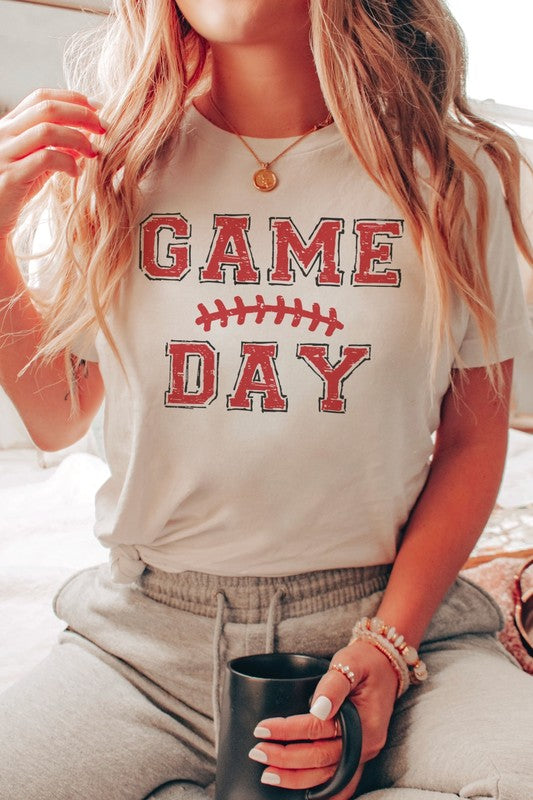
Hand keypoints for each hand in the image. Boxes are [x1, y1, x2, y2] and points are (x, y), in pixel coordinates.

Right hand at [0, 88, 105, 239]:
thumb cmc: (13, 191)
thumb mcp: (34, 164)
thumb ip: (55, 149)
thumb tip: (85, 139)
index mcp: (9, 125)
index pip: (41, 97)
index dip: (73, 99)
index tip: (98, 108)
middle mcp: (4, 134)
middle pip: (47, 109)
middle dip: (82, 114)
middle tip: (105, 127)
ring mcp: (5, 153)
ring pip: (47, 130)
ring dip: (78, 138)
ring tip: (94, 152)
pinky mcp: (11, 176)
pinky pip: (45, 159)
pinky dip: (67, 163)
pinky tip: (76, 174)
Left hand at [250, 640, 398, 797]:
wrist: (385, 665)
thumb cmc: (363, 662)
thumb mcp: (349, 662)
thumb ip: (334, 684)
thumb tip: (317, 708)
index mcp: (364, 721)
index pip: (319, 730)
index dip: (288, 731)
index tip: (262, 728)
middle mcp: (366, 743)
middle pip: (321, 759)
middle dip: (285, 759)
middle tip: (257, 752)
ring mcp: (364, 753)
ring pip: (329, 777)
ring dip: (296, 778)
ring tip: (269, 775)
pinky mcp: (358, 755)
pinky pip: (340, 781)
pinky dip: (321, 789)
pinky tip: (299, 790)